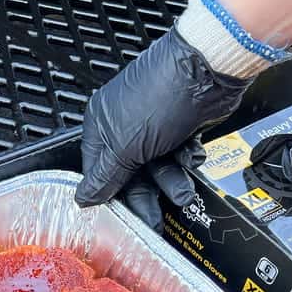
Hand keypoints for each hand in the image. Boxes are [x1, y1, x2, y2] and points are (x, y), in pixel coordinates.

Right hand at [75, 28, 251, 220]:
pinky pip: (179, 156)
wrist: (207, 72)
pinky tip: (190, 155)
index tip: (120, 217)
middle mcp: (126, 125)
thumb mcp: (125, 146)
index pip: (98, 171)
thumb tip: (84, 197)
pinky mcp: (180, 126)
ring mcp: (154, 126)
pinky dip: (186, 160)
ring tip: (182, 190)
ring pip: (159, 168)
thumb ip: (105, 176)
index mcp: (102, 124)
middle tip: (153, 219)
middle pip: (130, 175)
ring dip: (172, 181)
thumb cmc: (161, 94)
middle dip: (146, 196)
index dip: (109, 194)